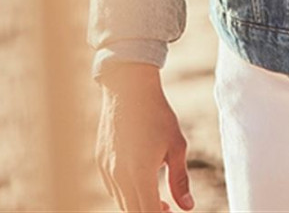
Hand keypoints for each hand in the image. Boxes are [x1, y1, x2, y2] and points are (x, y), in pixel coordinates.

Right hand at [96, 63, 193, 212]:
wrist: (128, 88)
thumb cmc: (157, 114)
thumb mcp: (176, 145)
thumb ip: (180, 180)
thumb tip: (188, 207)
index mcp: (140, 173)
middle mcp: (120, 175)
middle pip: (133, 212)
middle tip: (168, 210)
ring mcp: (107, 169)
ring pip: (121, 203)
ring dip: (138, 206)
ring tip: (158, 200)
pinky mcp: (100, 162)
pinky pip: (112, 188)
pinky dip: (126, 194)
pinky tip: (140, 182)